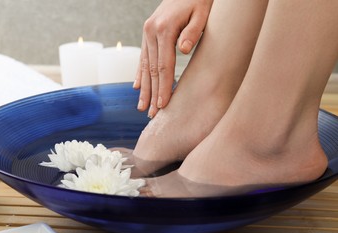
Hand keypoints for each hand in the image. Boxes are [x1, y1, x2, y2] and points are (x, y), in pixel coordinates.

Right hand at [134, 0, 211, 117]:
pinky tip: (137, 86)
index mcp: (164, 29)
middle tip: (151, 114)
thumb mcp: (202, 13)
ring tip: (142, 107)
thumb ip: (193, 32)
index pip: (163, 65)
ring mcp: (147, 33)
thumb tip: (182, 50)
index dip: (163, 86)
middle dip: (152, 93)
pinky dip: (140, 73)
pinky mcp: (148, 33)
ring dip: (144, 88)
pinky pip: (143, 57)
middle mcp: (151, 32)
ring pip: (145, 66)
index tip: (163, 104)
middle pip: (151, 69)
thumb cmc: (199, 0)